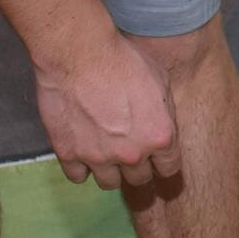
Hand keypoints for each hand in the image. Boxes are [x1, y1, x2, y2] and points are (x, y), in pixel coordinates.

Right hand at [35, 33, 180, 188]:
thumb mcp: (161, 81)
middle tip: (129, 151)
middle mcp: (132, 153)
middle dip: (137, 166)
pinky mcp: (69, 154)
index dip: (163, 162)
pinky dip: (81, 167)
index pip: (169, 169)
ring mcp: (99, 157)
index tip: (157, 159)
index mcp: (160, 136)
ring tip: (105, 153)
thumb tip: (161, 126)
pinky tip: (83, 150)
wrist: (80, 54)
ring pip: (110, 183)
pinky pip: (78, 176)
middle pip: (140, 179)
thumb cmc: (124, 60)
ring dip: (110, 171)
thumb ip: (164, 113)